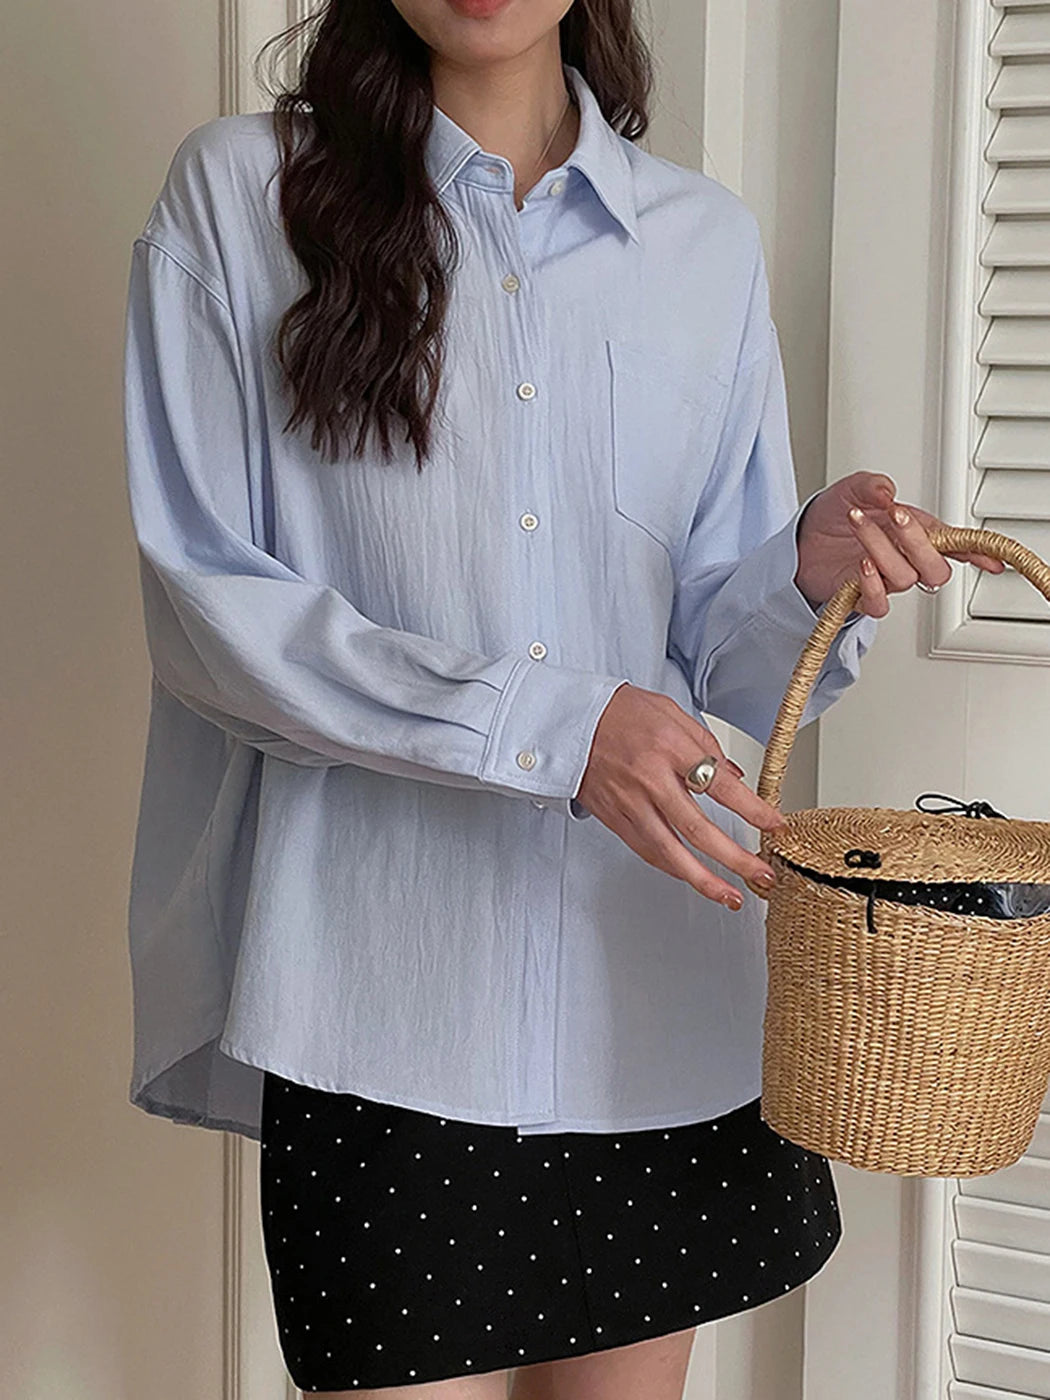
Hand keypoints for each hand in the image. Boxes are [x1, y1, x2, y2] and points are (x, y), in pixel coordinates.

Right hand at [575, 683, 788, 908]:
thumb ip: (705, 746)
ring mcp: (629, 802)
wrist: (569, 719)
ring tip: (729, 895)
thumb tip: (734, 777)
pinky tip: (690, 877)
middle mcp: (649, 778)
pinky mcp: (613, 817)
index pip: (721, 786)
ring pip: (670, 852)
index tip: (774, 826)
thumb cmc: (619, 711)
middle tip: (761, 874)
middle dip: (735, 858)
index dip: (753, 810)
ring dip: (703, 880)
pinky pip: (646, 850)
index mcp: (669, 747)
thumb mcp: (671, 712)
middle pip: (699, 829)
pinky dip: (672, 868)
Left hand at [794, 471, 1006, 616]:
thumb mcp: (851, 489)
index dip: (975, 552)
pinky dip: (873, 585)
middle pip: (935, 567)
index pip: (953, 544)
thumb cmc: (833, 518)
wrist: (800, 541)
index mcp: (915, 532)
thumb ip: (871, 486)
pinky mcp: (863, 596)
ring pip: (905, 577)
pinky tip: (862, 565)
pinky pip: (880, 603)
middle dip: (919, 541)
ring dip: (882, 548)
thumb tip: (886, 491)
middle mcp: (905, 558)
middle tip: (897, 516)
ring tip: (858, 523)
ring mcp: (886, 579)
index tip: (992, 560)